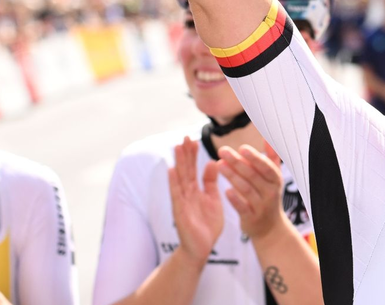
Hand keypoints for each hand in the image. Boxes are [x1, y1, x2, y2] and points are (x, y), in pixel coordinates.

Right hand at [168, 136, 224, 266]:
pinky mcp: (180, 212)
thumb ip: (211, 183)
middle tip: (185, 136)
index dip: (193, 154)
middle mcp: (187, 194)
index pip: (193, 169)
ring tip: (177, 147)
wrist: (201, 249)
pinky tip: (171, 170)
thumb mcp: (212, 200)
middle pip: (185, 170)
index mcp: (196, 191)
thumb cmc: (207, 225)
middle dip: (185, 154)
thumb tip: (212, 163)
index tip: (193, 139)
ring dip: (178, 163)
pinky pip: (177, 195)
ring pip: (180, 179)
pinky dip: (173, 183)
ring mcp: (182, 202)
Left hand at [217, 142, 287, 240]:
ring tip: (219, 164)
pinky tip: (226, 191)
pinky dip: (235, 199)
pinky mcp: (251, 218)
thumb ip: (271, 157)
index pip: (265, 166)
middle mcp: (270, 193)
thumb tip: (268, 137)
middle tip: (222, 151)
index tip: (241, 148)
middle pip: (253, 175)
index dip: (254, 157)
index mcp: (275, 180)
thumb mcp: (274, 178)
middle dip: (237, 162)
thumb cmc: (268, 196)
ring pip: (246, 189)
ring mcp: (261, 206)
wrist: (270, 228)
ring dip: (232, 176)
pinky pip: (242, 207)